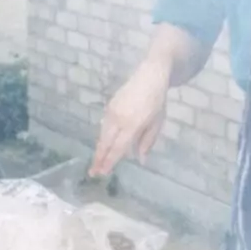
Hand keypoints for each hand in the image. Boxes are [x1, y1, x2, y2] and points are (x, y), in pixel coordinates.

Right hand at [90, 62, 169, 176]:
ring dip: (99, 149)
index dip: (110, 161)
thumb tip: (141, 160)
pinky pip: (103, 125)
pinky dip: (102, 137)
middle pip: (105, 143)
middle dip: (99, 158)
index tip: (103, 172)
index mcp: (133, 124)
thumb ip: (147, 142)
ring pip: (102, 134)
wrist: (150, 76)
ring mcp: (112, 111)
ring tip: (96, 162)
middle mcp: (119, 119)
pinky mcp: (109, 106)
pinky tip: (103, 145)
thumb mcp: (157, 123)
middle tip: (93, 173)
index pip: (118, 147)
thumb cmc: (157, 102)